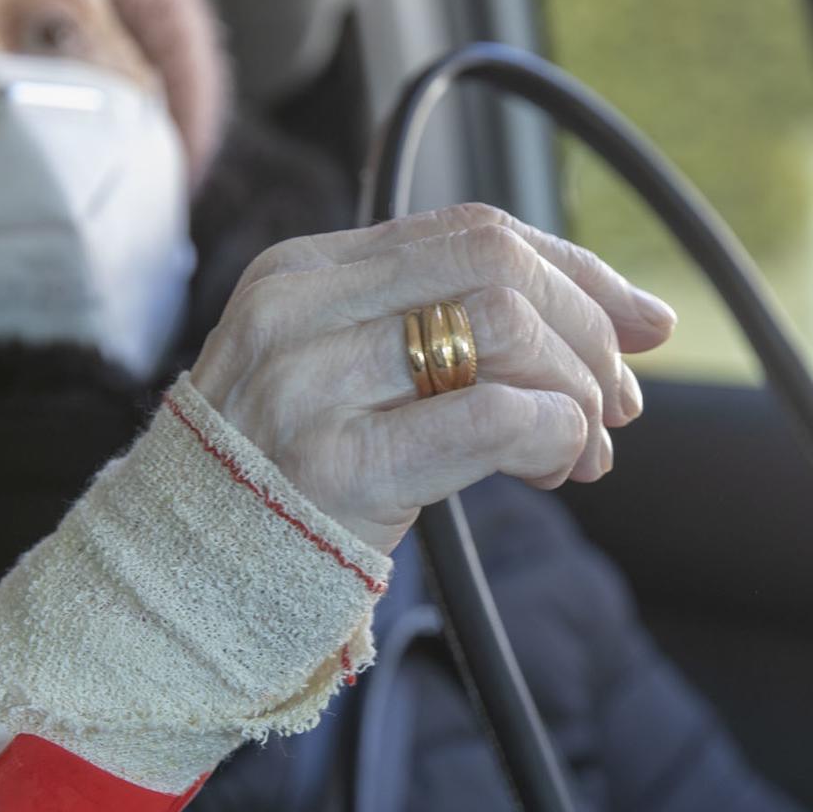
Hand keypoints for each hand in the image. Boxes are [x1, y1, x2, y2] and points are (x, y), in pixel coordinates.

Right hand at [190, 203, 676, 553]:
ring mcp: (311, 387)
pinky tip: (556, 467)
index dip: (574, 268)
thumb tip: (613, 315)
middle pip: (497, 264)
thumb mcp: (331, 373)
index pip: (470, 230)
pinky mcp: (339, 468)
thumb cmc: (278, 483)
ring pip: (506, 328)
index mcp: (299, 273)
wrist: (173, 581)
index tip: (640, 320)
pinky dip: (555, 433)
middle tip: (620, 400)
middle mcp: (298, 312)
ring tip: (586, 450)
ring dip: (578, 389)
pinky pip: (493, 418)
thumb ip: (431, 329)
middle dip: (589, 326)